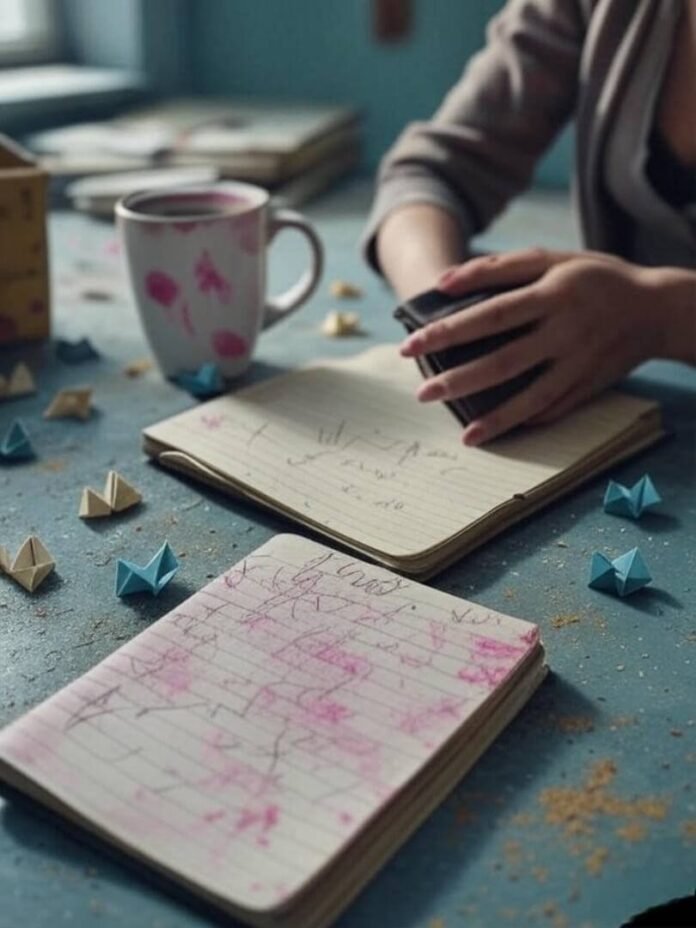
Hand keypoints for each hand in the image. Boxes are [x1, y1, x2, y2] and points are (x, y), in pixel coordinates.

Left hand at [399, 248, 660, 444]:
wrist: (657, 307)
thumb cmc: (594, 277)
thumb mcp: (553, 259)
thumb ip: (498, 268)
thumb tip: (443, 283)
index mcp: (553, 294)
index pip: (489, 315)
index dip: (448, 332)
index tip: (410, 346)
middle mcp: (566, 331)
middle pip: (504, 361)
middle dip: (459, 381)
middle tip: (422, 393)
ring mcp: (580, 363)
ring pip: (532, 397)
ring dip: (495, 418)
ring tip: (463, 434)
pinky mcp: (590, 385)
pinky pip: (555, 409)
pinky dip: (527, 423)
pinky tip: (499, 433)